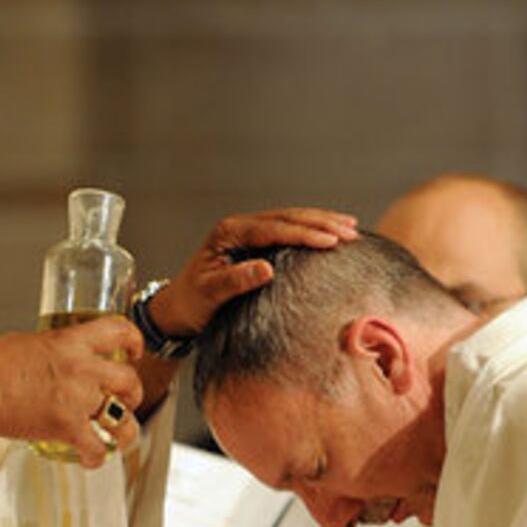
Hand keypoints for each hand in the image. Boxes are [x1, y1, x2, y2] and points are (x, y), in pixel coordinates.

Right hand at [0, 316, 144, 466]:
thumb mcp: (26, 341)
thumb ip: (52, 347)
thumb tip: (59, 353)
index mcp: (71, 342)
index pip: (119, 332)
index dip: (134, 341)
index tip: (135, 351)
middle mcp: (81, 369)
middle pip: (129, 380)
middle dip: (133, 392)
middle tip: (126, 398)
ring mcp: (76, 400)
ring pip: (123, 418)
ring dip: (124, 428)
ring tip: (119, 433)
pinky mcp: (66, 428)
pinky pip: (97, 448)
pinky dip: (97, 457)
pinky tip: (91, 458)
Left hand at [147, 208, 357, 337]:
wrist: (176, 309)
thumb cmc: (191, 303)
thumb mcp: (210, 294)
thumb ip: (237, 280)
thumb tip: (267, 268)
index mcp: (228, 232)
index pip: (273, 228)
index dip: (304, 233)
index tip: (331, 240)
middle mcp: (238, 227)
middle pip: (287, 217)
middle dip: (321, 223)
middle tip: (351, 232)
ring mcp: (246, 233)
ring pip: (290, 220)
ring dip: (321, 222)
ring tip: (350, 227)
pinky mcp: (254, 244)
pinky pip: (287, 231)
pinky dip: (311, 230)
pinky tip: (330, 232)